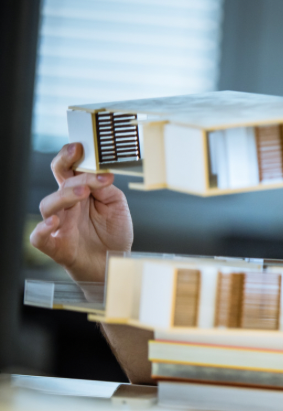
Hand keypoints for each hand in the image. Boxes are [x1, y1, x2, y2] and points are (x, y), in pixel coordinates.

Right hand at [30, 143, 133, 282]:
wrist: (115, 263)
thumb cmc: (113, 234)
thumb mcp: (116, 205)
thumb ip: (106, 188)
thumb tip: (100, 171)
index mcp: (80, 193)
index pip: (70, 170)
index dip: (71, 156)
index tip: (80, 146)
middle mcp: (67, 206)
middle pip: (58, 182)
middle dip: (64, 165)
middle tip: (78, 157)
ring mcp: (60, 225)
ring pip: (49, 205)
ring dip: (64, 195)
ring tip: (83, 192)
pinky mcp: (56, 246)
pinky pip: (39, 237)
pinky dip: (42, 229)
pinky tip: (55, 222)